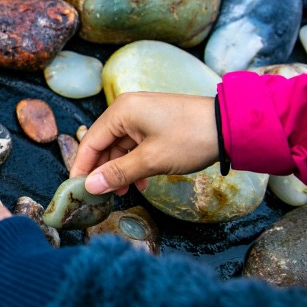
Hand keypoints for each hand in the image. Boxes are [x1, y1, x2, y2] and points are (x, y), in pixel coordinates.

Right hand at [72, 92, 218, 195]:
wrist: (231, 126)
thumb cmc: (189, 139)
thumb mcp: (151, 160)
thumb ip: (118, 173)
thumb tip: (90, 187)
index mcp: (121, 111)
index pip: (90, 142)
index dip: (82, 168)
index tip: (76, 190)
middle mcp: (127, 109)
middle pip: (103, 144)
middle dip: (103, 171)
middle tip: (102, 196)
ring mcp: (142, 115)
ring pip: (120, 146)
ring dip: (121, 170)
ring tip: (125, 192)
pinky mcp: (155, 122)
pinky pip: (135, 144)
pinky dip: (135, 163)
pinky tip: (143, 182)